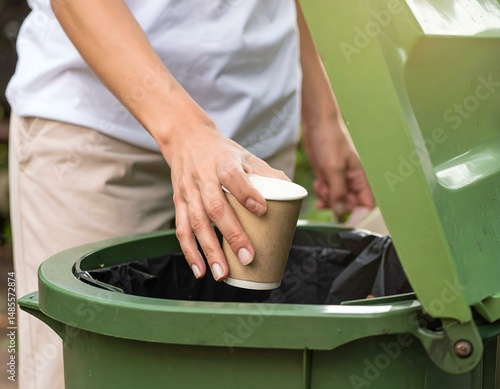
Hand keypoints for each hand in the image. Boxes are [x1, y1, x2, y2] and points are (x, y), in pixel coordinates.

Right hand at [161, 116, 288, 280]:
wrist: (186, 139)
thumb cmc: (222, 152)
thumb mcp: (244, 155)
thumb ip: (267, 174)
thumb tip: (294, 194)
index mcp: (223, 162)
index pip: (234, 177)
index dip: (246, 193)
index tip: (261, 210)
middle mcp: (203, 177)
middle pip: (216, 207)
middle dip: (232, 234)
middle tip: (248, 257)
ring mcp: (188, 192)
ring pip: (197, 224)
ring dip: (210, 251)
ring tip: (223, 274)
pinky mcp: (178, 203)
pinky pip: (182, 230)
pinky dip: (190, 253)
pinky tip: (200, 271)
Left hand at [302, 117, 374, 220]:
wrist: (317, 125)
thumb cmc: (330, 140)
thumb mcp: (334, 168)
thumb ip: (338, 192)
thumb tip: (341, 212)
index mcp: (360, 177)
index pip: (366, 203)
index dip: (357, 211)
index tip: (344, 213)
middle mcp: (351, 180)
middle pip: (349, 204)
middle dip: (337, 204)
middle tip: (327, 196)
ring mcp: (339, 179)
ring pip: (336, 200)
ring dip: (327, 198)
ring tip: (322, 187)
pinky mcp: (328, 176)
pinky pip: (326, 192)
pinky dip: (321, 192)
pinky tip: (318, 183)